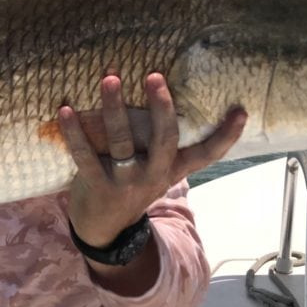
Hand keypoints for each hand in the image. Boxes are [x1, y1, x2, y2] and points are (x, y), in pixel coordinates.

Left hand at [60, 72, 245, 247]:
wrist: (104, 230)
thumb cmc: (131, 186)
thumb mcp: (155, 171)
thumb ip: (161, 144)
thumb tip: (167, 98)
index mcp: (171, 169)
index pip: (206, 154)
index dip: (225, 135)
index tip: (241, 111)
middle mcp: (153, 174)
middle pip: (164, 140)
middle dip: (161, 107)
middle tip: (155, 76)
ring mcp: (125, 181)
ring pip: (122, 141)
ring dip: (114, 108)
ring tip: (110, 78)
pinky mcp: (97, 186)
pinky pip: (85, 155)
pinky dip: (73, 132)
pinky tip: (66, 110)